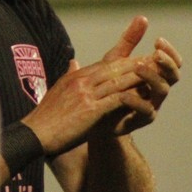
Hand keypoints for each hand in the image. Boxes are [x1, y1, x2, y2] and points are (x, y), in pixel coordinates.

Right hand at [20, 55, 147, 156]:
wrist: (34, 134)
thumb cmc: (46, 118)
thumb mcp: (58, 90)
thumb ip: (70, 76)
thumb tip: (74, 62)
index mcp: (77, 76)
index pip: (107, 63)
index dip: (127, 59)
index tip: (143, 57)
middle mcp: (82, 80)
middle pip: (116, 67)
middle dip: (138, 63)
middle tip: (158, 60)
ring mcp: (85, 93)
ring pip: (119, 81)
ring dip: (140, 77)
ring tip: (157, 75)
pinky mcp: (89, 109)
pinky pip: (116, 100)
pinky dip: (132, 97)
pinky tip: (145, 98)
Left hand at [103, 35, 181, 135]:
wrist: (95, 117)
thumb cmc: (108, 86)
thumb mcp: (116, 61)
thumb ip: (129, 41)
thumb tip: (143, 17)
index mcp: (155, 75)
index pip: (172, 62)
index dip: (169, 52)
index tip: (158, 40)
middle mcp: (157, 89)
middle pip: (173, 75)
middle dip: (167, 63)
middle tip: (156, 54)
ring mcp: (152, 105)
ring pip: (162, 90)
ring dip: (152, 77)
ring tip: (138, 66)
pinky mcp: (140, 120)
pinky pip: (144, 110)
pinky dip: (135, 101)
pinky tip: (123, 93)